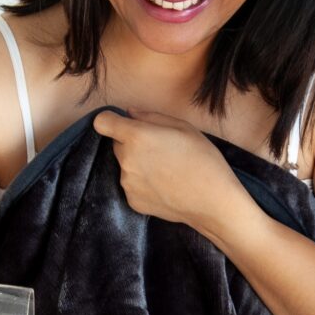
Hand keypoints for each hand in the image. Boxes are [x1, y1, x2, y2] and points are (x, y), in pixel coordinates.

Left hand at [91, 109, 244, 234]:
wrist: (212, 201)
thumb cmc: (203, 159)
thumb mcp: (183, 127)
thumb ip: (150, 117)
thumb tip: (130, 113)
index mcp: (137, 137)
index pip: (102, 123)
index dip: (110, 121)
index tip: (121, 124)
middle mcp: (126, 160)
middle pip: (117, 144)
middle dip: (131, 143)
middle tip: (159, 149)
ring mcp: (127, 183)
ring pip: (125, 166)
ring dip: (138, 164)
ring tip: (165, 170)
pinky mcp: (132, 201)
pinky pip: (132, 185)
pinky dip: (143, 184)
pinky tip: (164, 186)